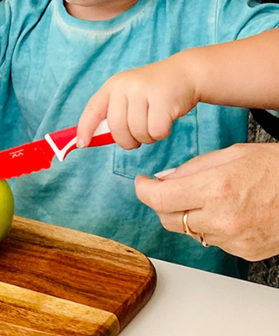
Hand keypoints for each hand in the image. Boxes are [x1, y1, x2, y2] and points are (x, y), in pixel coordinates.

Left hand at [77, 55, 197, 149]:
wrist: (185, 73)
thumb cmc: (154, 93)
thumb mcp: (130, 96)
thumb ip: (114, 114)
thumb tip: (92, 139)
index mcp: (113, 86)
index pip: (93, 109)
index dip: (85, 128)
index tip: (81, 143)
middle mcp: (125, 86)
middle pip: (116, 128)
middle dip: (127, 141)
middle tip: (137, 138)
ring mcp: (143, 90)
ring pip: (137, 132)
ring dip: (147, 137)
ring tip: (154, 124)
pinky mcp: (162, 98)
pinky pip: (156, 131)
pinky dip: (161, 133)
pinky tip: (166, 121)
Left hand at [135, 143, 278, 260]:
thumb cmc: (275, 168)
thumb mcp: (229, 155)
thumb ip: (190, 169)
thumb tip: (162, 179)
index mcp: (216, 188)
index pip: (160, 198)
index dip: (143, 190)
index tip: (141, 183)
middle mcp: (222, 217)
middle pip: (168, 218)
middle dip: (161, 202)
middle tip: (168, 189)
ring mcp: (233, 238)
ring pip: (187, 231)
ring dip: (185, 215)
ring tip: (204, 197)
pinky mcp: (244, 252)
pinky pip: (209, 241)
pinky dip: (206, 227)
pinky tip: (222, 212)